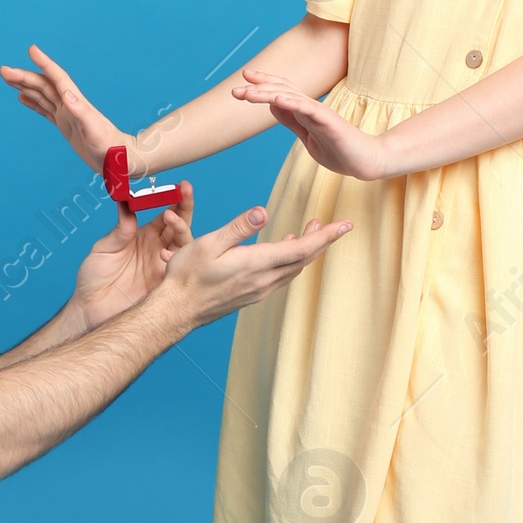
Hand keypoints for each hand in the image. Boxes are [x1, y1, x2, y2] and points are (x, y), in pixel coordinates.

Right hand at [0, 45, 124, 172]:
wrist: (120, 159)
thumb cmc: (111, 147)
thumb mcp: (95, 131)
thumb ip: (81, 112)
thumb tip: (66, 95)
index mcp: (76, 103)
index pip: (57, 78)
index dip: (45, 64)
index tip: (32, 50)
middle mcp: (69, 105)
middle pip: (43, 85)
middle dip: (24, 76)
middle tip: (3, 70)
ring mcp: (66, 114)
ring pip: (41, 95)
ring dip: (24, 85)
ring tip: (8, 78)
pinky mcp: (65, 125)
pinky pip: (44, 110)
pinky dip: (32, 102)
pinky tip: (22, 97)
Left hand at [72, 186, 195, 328]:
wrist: (91, 309)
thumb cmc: (93, 279)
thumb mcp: (104, 248)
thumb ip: (120, 229)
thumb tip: (126, 204)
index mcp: (144, 236)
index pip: (165, 214)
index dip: (174, 200)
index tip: (180, 186)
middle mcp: (158, 249)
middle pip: (180, 225)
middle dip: (185, 207)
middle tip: (185, 192)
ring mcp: (163, 266)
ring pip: (184, 245)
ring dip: (182, 229)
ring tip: (171, 219)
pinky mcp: (165, 284)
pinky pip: (181, 269)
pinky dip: (179, 259)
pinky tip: (167, 253)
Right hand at [158, 202, 350, 329]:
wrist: (176, 310)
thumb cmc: (187, 276)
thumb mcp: (208, 244)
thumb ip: (238, 228)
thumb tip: (262, 212)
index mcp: (256, 264)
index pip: (302, 248)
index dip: (326, 235)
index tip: (346, 225)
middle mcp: (263, 280)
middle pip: (303, 259)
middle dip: (320, 240)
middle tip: (332, 223)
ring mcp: (258, 290)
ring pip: (293, 269)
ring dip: (305, 250)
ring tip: (309, 231)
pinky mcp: (251, 295)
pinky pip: (281, 277)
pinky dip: (290, 261)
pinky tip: (282, 251)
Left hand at [233, 69, 389, 180]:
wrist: (365, 162)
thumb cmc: (339, 151)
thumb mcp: (307, 136)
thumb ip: (292, 121)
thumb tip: (272, 107)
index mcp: (305, 111)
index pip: (281, 91)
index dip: (262, 85)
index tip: (242, 83)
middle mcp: (312, 107)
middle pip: (282, 90)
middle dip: (258, 88)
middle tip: (235, 88)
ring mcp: (321, 113)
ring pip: (292, 97)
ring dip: (268, 93)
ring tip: (248, 93)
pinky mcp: (331, 122)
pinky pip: (310, 110)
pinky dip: (293, 103)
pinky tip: (277, 101)